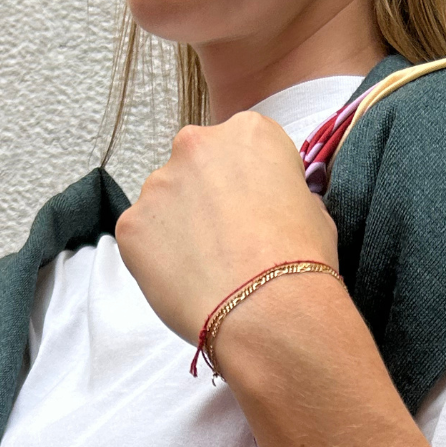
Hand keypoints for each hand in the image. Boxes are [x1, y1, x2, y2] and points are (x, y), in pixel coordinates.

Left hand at [115, 112, 339, 345]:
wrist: (269, 314)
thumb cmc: (301, 263)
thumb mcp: (315, 212)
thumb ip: (284, 194)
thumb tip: (274, 207)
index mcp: (249, 132)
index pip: (244, 151)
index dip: (253, 189)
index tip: (259, 217)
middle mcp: (196, 144)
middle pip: (198, 169)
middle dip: (208, 200)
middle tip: (229, 245)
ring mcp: (157, 184)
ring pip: (165, 204)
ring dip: (181, 229)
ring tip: (209, 271)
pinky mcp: (131, 225)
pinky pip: (143, 240)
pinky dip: (159, 260)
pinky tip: (187, 283)